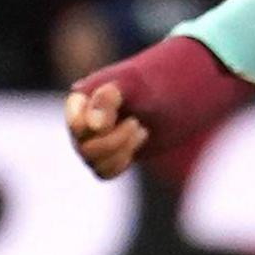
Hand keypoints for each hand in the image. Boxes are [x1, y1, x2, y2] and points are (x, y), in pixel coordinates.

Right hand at [66, 35, 253, 178]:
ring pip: (94, 163)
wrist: (179, 94)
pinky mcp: (110, 154)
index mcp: (82, 99)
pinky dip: (121, 163)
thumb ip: (109, 98)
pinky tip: (140, 142)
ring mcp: (94, 139)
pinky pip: (104, 172)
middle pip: (84, 148)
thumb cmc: (155, 82)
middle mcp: (83, 120)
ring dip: (120, 152)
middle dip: (115, 141)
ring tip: (141, 130)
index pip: (76, 125)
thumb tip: (93, 127)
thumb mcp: (134, 83)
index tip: (128, 117)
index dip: (97, 128)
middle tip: (138, 123)